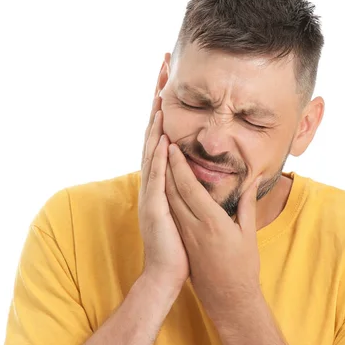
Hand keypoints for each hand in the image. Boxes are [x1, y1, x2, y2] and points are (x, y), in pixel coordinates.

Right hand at [138, 94, 189, 292]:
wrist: (165, 273)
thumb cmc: (177, 244)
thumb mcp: (184, 210)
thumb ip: (186, 189)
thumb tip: (194, 171)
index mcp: (160, 181)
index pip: (162, 137)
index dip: (165, 110)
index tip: (171, 83)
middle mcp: (151, 182)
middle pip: (152, 134)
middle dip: (157, 102)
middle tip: (161, 71)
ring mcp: (150, 194)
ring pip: (151, 151)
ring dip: (155, 124)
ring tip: (161, 95)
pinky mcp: (154, 208)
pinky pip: (156, 178)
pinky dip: (158, 157)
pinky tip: (162, 137)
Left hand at [164, 143, 262, 317]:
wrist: (228, 298)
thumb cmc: (243, 267)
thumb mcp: (248, 234)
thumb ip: (247, 205)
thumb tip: (252, 181)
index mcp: (212, 221)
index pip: (189, 187)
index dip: (178, 166)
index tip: (172, 147)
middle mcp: (194, 227)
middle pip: (174, 191)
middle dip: (165, 166)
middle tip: (160, 145)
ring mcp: (186, 235)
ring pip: (169, 202)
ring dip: (162, 179)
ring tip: (158, 159)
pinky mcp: (184, 242)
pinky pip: (172, 214)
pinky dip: (166, 196)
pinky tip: (164, 186)